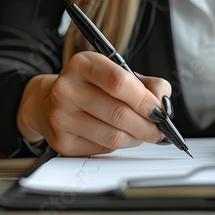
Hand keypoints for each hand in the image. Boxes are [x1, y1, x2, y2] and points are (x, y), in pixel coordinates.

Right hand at [17, 51, 171, 155]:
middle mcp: (67, 89)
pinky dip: (119, 147)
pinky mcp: (62, 142)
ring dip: (136, 139)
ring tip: (141, 133)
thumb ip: (149, 84)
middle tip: (158, 129)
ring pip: (113, 137)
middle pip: (119, 114)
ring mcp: (61, 117)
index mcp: (84, 64)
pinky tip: (119, 136)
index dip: (144, 99)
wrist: (50, 102)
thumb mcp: (121, 73)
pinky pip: (103, 150)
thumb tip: (163, 105)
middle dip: (147, 126)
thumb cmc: (94, 87)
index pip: (118, 82)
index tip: (159, 110)